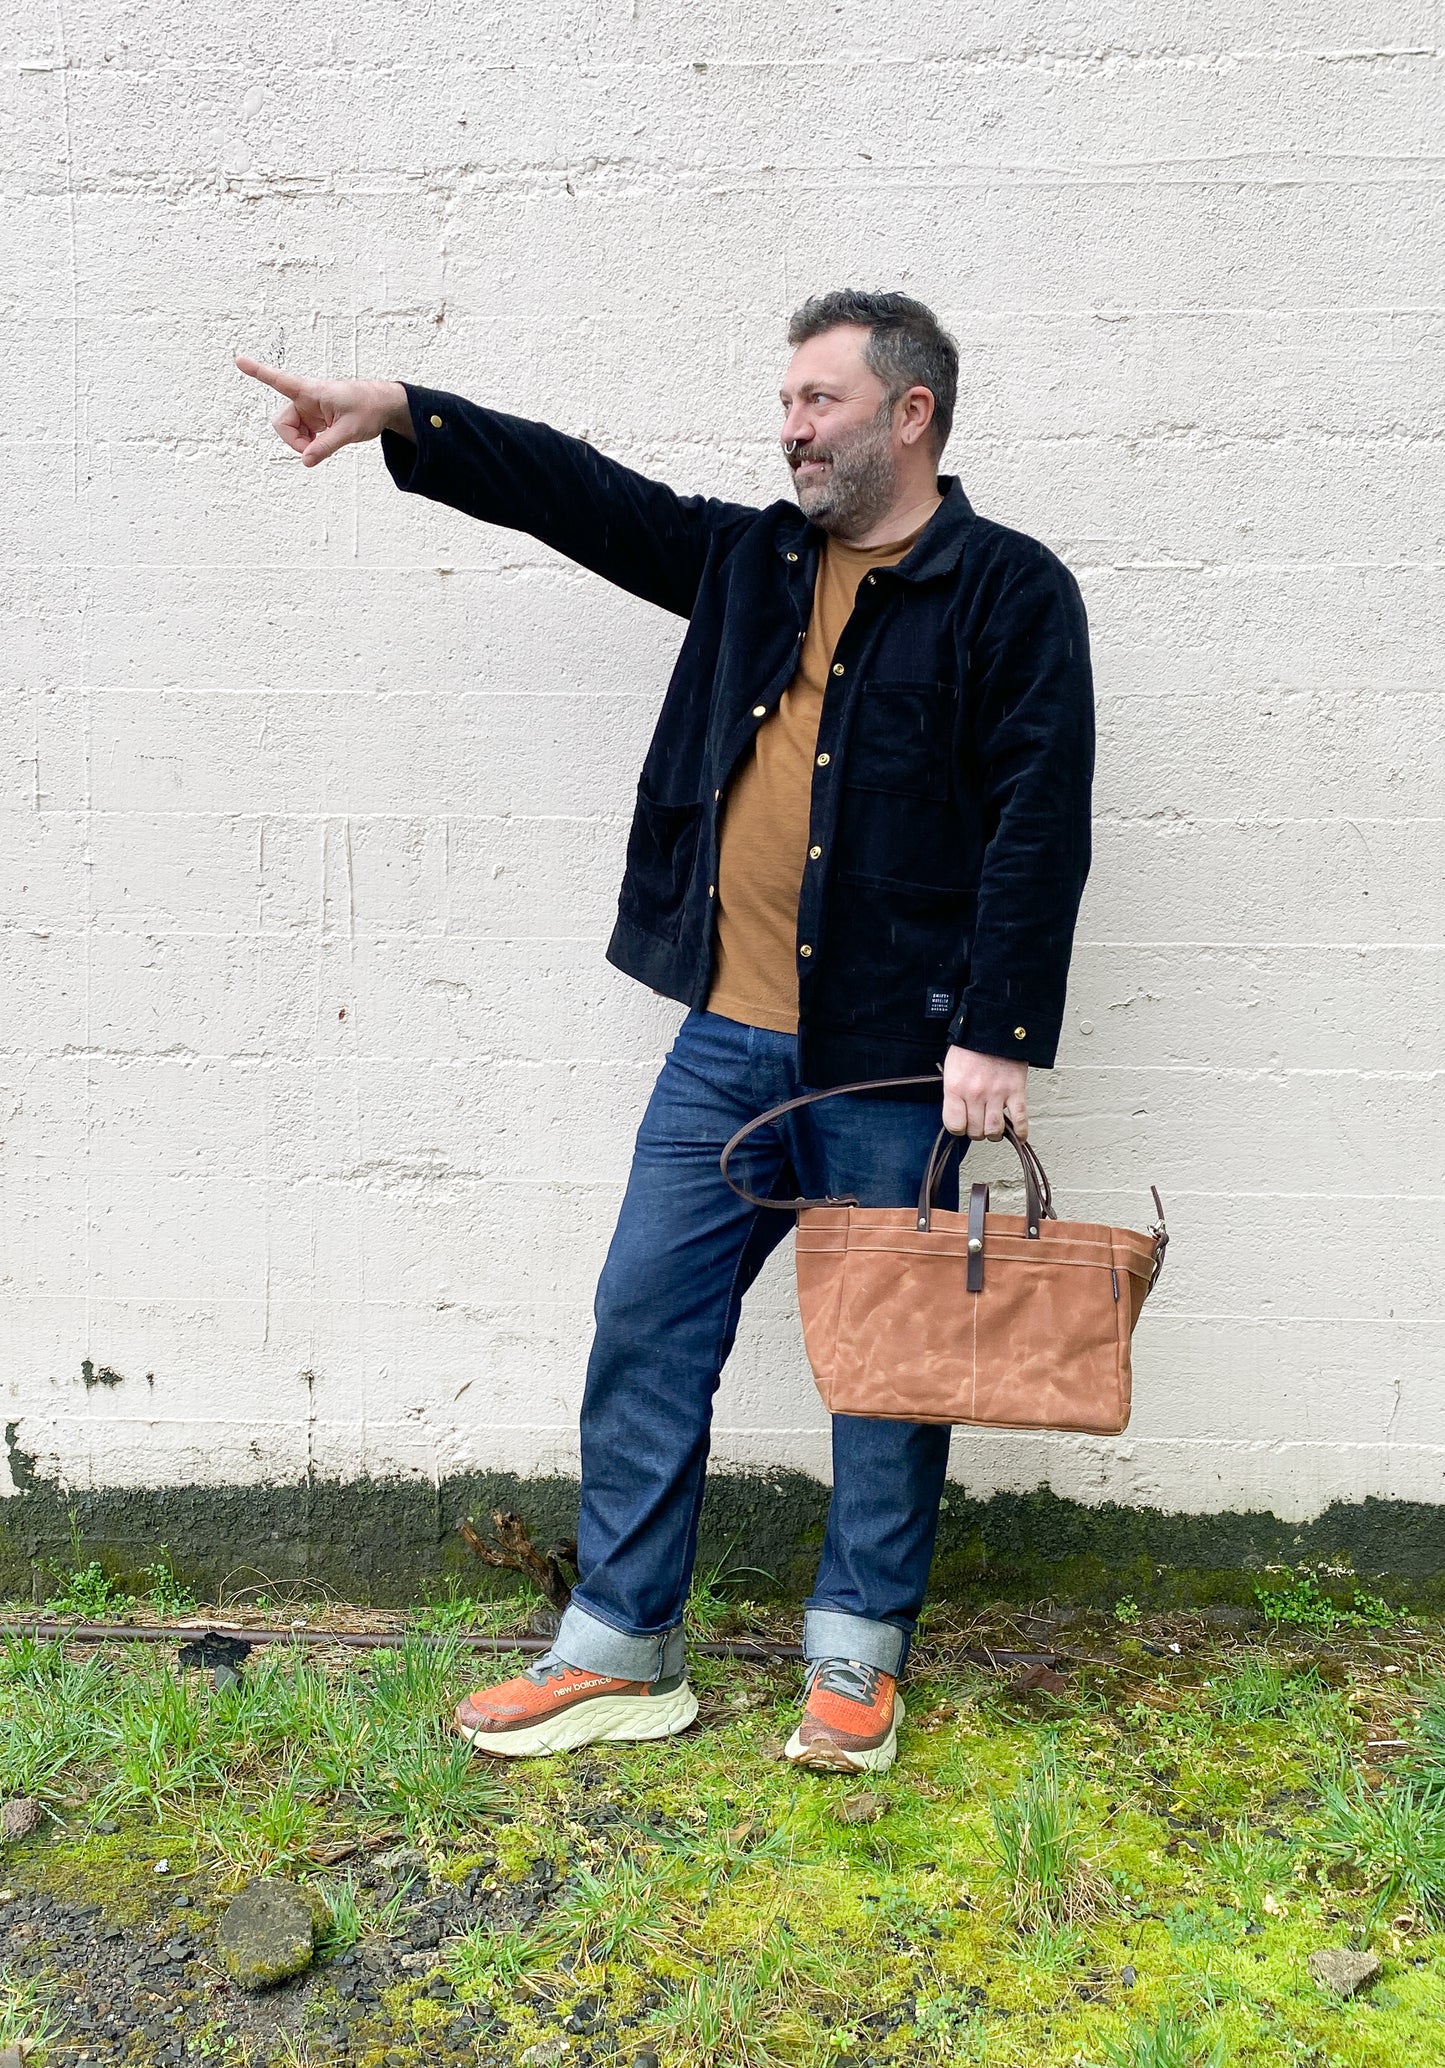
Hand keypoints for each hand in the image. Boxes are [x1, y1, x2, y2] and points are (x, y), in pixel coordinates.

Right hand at [234, 355, 413, 465]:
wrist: (384, 405)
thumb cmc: (369, 407)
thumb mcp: (349, 430)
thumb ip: (326, 446)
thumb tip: (305, 462)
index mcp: (311, 391)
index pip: (280, 381)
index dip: (257, 372)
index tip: (238, 359)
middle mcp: (306, 398)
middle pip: (283, 424)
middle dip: (294, 441)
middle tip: (313, 452)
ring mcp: (309, 409)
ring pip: (292, 432)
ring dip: (304, 444)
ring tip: (326, 443)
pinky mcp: (314, 418)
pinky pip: (303, 434)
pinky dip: (311, 443)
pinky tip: (325, 441)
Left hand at [942, 1045, 1027, 1141]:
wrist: (994, 1027)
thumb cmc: (971, 1047)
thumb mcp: (951, 1069)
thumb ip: (953, 1093)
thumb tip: (959, 1115)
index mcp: (955, 1088)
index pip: (954, 1125)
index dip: (958, 1128)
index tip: (962, 1125)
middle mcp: (975, 1094)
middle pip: (975, 1131)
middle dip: (976, 1131)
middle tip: (979, 1124)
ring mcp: (997, 1093)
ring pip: (994, 1131)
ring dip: (994, 1133)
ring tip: (994, 1127)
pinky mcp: (1016, 1090)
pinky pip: (1020, 1119)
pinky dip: (1020, 1132)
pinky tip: (1019, 1135)